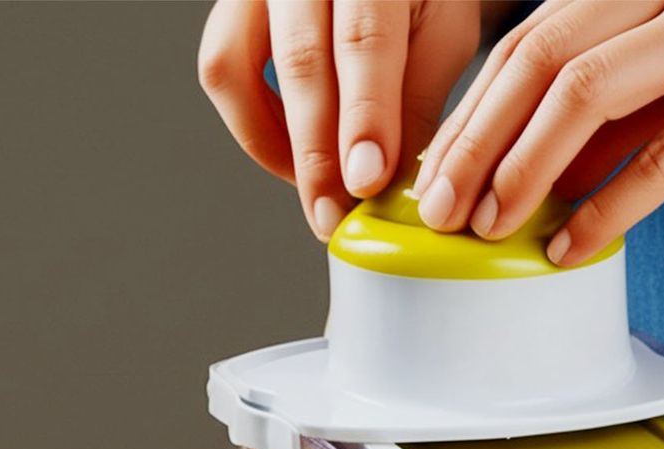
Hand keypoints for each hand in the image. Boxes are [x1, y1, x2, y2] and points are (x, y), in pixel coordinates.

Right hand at [198, 0, 481, 239]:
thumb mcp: (442, 36)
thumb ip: (415, 103)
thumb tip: (389, 184)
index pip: (364, 41)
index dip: (365, 118)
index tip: (366, 181)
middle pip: (300, 60)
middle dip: (316, 153)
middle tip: (333, 214)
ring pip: (235, 65)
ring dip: (274, 144)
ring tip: (315, 190)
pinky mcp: (232, 7)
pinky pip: (222, 68)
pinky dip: (255, 124)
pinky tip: (294, 155)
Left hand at [414, 0, 663, 265]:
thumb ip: (625, 105)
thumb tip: (551, 168)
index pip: (529, 36)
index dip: (470, 107)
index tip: (436, 165)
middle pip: (536, 58)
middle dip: (472, 141)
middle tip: (435, 204)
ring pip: (584, 95)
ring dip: (520, 169)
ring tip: (485, 226)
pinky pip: (663, 154)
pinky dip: (607, 208)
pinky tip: (570, 246)